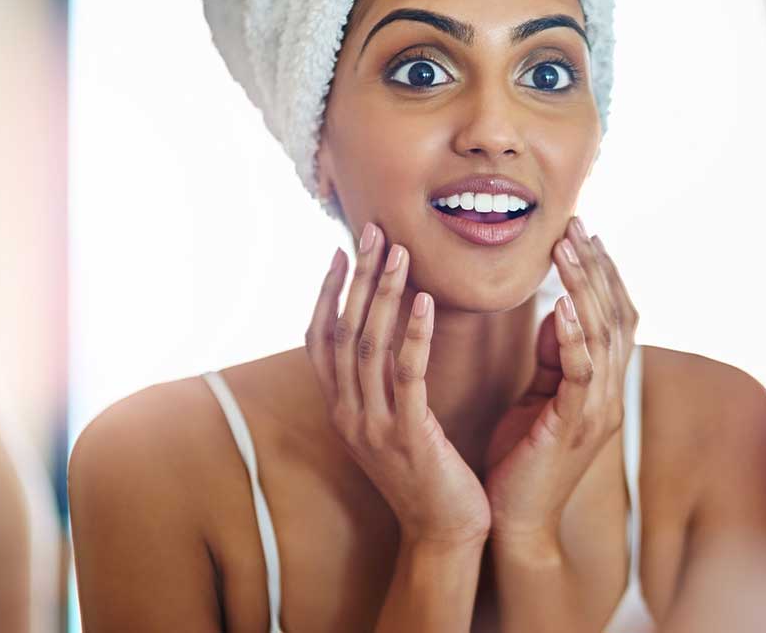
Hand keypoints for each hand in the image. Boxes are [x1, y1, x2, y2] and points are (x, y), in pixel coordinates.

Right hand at [305, 224, 490, 548]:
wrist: (445, 532)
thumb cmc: (428, 473)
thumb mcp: (394, 424)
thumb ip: (384, 385)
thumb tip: (388, 334)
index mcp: (342, 410)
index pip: (321, 340)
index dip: (328, 293)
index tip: (343, 250)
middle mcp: (349, 414)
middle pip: (342, 332)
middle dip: (358, 278)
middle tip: (374, 232)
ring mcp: (374, 427)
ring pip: (369, 346)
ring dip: (384, 293)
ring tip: (400, 252)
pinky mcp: (409, 436)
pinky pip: (407, 375)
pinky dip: (414, 334)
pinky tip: (426, 301)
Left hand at [484, 218, 638, 548]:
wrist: (514, 522)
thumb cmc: (520, 457)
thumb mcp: (539, 394)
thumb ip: (554, 354)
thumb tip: (557, 306)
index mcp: (602, 384)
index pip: (615, 315)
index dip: (603, 272)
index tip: (582, 231)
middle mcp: (610, 393)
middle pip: (616, 315)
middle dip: (596, 266)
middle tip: (576, 224)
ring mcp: (598, 410)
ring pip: (604, 336)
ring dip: (586, 288)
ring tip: (568, 248)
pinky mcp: (574, 427)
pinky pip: (582, 374)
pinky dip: (575, 337)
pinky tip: (562, 307)